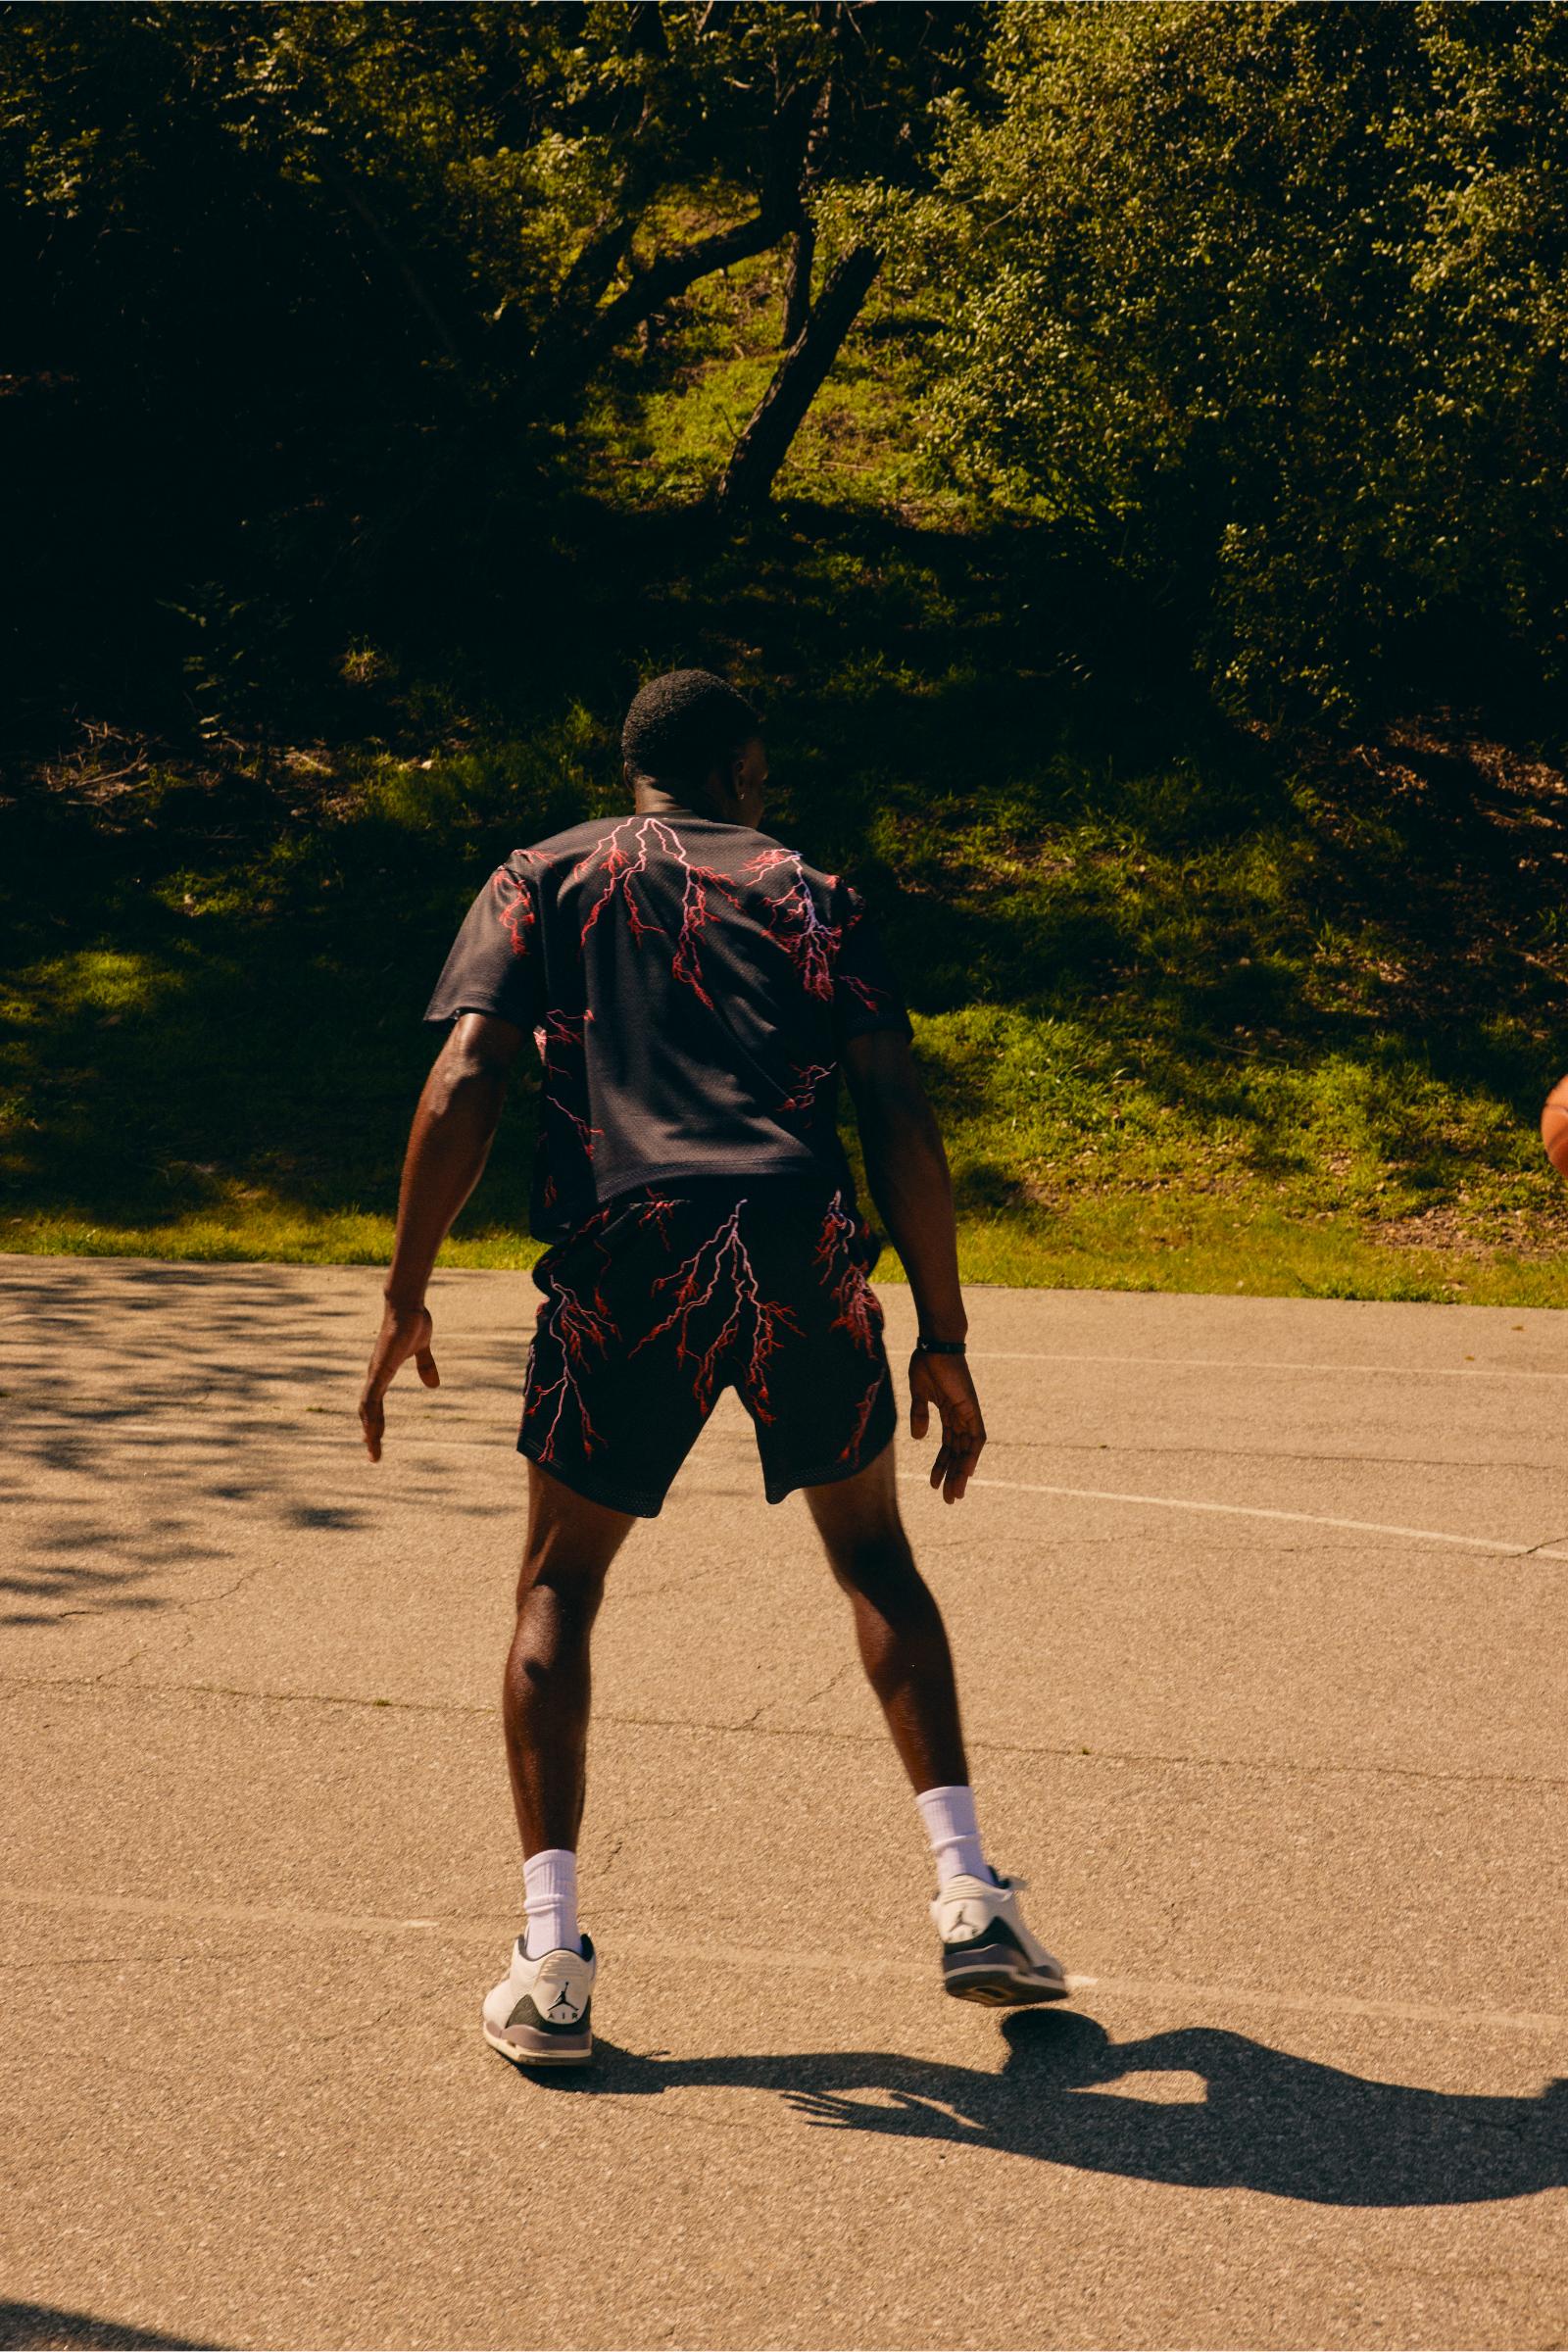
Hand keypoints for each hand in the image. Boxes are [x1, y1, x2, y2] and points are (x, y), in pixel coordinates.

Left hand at [359, 1303, 438, 1461]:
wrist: (406, 1305)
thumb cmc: (412, 1322)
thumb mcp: (422, 1349)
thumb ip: (426, 1366)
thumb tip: (433, 1385)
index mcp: (384, 1372)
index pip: (375, 1403)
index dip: (375, 1422)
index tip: (374, 1440)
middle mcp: (376, 1375)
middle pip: (369, 1410)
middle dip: (370, 1433)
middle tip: (373, 1455)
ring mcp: (376, 1372)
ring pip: (368, 1408)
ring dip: (370, 1429)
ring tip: (372, 1448)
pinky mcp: (381, 1369)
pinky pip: (372, 1396)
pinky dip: (371, 1414)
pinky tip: (370, 1428)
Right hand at [908, 1349, 985, 1503]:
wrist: (935, 1344)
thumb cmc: (926, 1362)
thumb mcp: (919, 1394)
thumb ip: (920, 1414)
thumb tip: (918, 1437)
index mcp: (949, 1413)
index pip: (947, 1446)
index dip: (942, 1466)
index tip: (934, 1485)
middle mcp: (961, 1416)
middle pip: (959, 1453)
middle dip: (953, 1476)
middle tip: (950, 1500)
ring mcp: (967, 1413)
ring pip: (967, 1450)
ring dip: (962, 1472)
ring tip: (956, 1494)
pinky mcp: (971, 1407)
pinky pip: (976, 1436)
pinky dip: (972, 1454)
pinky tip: (967, 1471)